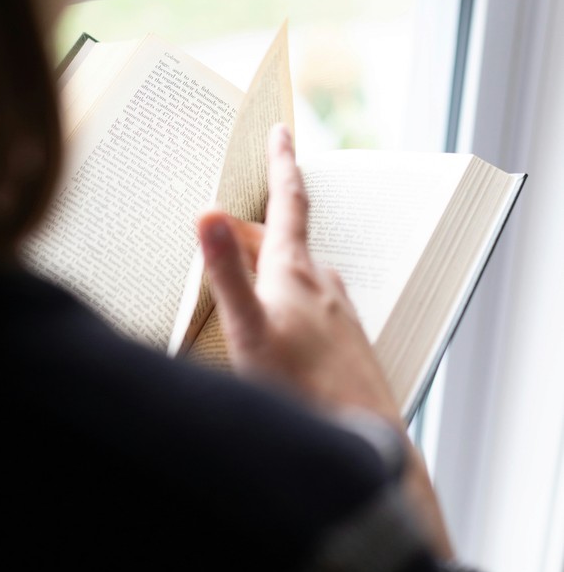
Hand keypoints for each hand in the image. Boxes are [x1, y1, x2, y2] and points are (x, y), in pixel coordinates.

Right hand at [197, 122, 400, 424]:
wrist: (364, 439)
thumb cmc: (304, 392)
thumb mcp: (248, 331)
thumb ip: (226, 274)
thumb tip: (207, 216)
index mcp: (295, 272)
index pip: (288, 202)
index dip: (281, 163)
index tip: (280, 131)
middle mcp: (323, 283)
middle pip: (284, 241)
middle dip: (254, 230)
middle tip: (225, 229)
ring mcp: (338, 311)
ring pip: (298, 274)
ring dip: (271, 268)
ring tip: (245, 281)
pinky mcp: (345, 339)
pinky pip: (311, 304)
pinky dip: (287, 300)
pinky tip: (279, 330)